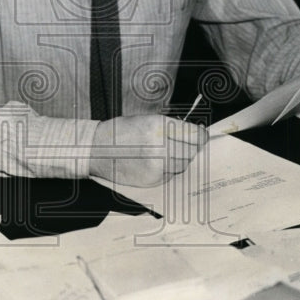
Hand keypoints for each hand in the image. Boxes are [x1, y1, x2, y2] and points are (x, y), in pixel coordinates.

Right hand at [88, 115, 206, 186]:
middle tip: (184, 145)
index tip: (202, 136)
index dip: (201, 136)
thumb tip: (196, 134)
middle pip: (191, 152)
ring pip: (183, 165)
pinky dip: (168, 170)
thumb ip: (171, 127)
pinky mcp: (152, 180)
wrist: (97, 149)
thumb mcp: (147, 119)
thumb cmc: (122, 132)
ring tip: (167, 153)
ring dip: (180, 159)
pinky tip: (156, 162)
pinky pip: (171, 175)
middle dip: (191, 148)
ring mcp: (156, 166)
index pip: (194, 135)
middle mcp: (159, 147)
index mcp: (158, 126)